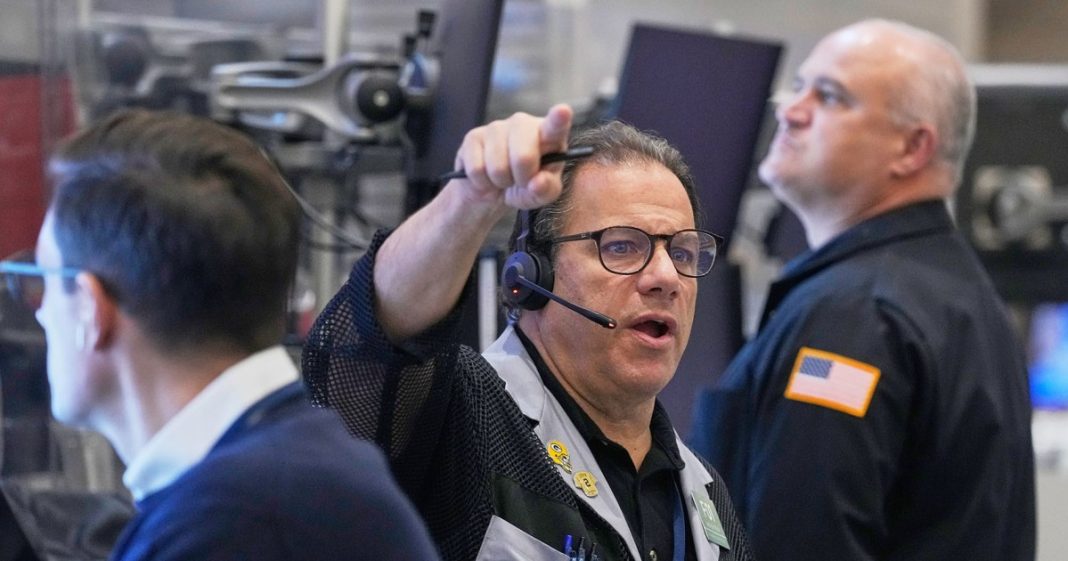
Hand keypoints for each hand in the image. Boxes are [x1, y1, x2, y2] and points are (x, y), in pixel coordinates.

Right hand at [452, 103, 572, 209]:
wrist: (492, 189)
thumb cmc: (525, 186)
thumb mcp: (542, 194)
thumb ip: (546, 189)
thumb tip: (537, 182)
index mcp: (549, 134)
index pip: (555, 125)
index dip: (558, 118)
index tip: (563, 111)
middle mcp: (523, 124)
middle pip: (523, 157)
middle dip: (521, 179)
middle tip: (520, 181)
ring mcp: (496, 127)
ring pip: (497, 167)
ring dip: (500, 182)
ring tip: (503, 178)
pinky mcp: (473, 136)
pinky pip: (477, 169)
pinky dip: (482, 182)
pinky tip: (486, 175)